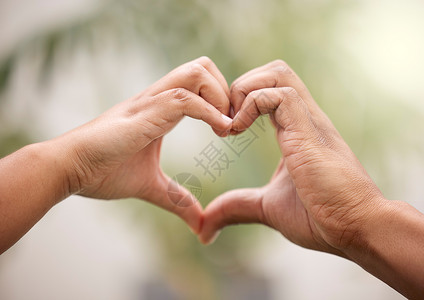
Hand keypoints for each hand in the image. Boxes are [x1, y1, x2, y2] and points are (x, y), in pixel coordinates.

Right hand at [57, 57, 231, 232]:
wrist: (68, 169)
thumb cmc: (102, 171)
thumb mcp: (152, 187)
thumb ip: (178, 201)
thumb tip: (201, 225)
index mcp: (161, 109)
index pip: (200, 81)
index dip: (222, 100)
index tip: (229, 130)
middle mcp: (158, 98)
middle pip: (202, 65)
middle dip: (226, 91)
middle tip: (230, 125)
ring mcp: (151, 102)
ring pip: (196, 71)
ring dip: (220, 97)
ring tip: (224, 129)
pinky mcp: (145, 113)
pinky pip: (185, 99)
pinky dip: (210, 112)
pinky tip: (220, 132)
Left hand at [199, 60, 385, 254]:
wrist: (357, 228)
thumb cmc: (320, 217)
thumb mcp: (267, 209)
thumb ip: (237, 207)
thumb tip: (206, 226)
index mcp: (295, 131)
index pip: (269, 90)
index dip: (241, 99)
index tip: (224, 130)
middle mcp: (302, 119)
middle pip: (274, 71)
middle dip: (240, 86)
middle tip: (224, 120)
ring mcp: (307, 121)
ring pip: (277, 73)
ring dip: (243, 90)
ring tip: (231, 124)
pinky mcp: (308, 130)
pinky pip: (278, 94)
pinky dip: (250, 104)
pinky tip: (238, 131)